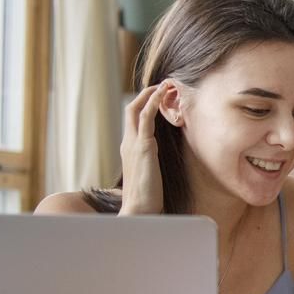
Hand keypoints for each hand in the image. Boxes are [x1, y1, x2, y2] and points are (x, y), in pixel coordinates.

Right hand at [118, 84, 167, 214]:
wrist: (139, 209)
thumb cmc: (147, 199)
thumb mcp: (150, 177)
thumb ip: (153, 167)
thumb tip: (161, 167)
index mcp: (129, 150)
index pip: (133, 121)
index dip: (144, 106)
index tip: (159, 97)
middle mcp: (128, 143)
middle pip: (131, 109)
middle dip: (146, 94)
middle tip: (163, 85)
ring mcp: (133, 143)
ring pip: (136, 109)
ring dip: (151, 94)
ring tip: (166, 84)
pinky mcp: (142, 146)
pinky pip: (145, 117)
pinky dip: (153, 102)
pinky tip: (162, 93)